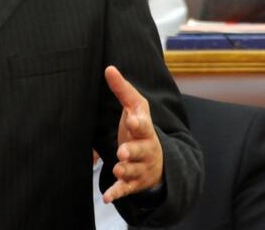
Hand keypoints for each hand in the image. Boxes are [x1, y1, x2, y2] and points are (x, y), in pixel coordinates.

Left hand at [102, 66, 162, 203]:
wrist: (157, 160)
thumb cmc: (140, 128)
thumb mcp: (135, 108)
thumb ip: (122, 90)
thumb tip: (109, 68)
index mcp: (145, 129)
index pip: (144, 125)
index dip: (138, 123)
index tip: (132, 119)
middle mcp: (146, 148)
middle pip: (141, 150)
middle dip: (133, 151)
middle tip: (122, 152)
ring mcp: (141, 167)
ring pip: (134, 170)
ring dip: (126, 170)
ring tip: (117, 169)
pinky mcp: (134, 182)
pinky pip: (126, 189)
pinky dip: (117, 193)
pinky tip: (106, 197)